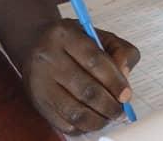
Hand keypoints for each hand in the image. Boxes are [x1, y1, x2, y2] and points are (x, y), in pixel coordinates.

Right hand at [23, 20, 139, 134]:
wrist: (36, 43)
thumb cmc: (74, 41)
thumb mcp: (99, 35)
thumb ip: (120, 51)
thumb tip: (124, 75)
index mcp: (64, 35)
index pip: (94, 61)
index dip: (114, 81)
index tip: (126, 95)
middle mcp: (47, 57)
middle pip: (85, 89)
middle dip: (108, 105)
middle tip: (120, 110)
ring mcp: (39, 82)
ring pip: (73, 111)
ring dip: (97, 119)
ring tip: (108, 117)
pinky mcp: (37, 102)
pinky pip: (63, 123)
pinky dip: (82, 127)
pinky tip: (92, 119)